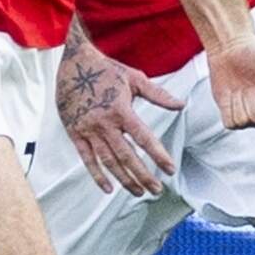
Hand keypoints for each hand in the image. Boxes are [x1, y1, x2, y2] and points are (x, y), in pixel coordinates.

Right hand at [57, 37, 180, 194]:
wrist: (73, 63)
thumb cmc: (107, 69)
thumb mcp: (134, 78)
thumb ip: (158, 95)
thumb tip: (181, 105)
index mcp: (121, 110)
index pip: (144, 138)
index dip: (158, 155)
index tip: (170, 170)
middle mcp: (104, 123)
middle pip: (126, 156)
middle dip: (143, 175)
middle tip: (157, 189)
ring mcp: (88, 130)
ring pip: (108, 161)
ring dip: (124, 179)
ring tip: (139, 191)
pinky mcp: (75, 133)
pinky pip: (87, 159)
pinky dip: (97, 175)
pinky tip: (109, 188)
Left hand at [204, 35, 254, 129]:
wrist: (231, 50)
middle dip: (252, 96)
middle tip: (253, 83)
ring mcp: (254, 119)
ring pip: (245, 121)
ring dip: (239, 100)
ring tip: (242, 88)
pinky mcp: (236, 120)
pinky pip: (231, 124)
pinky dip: (228, 107)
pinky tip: (232, 95)